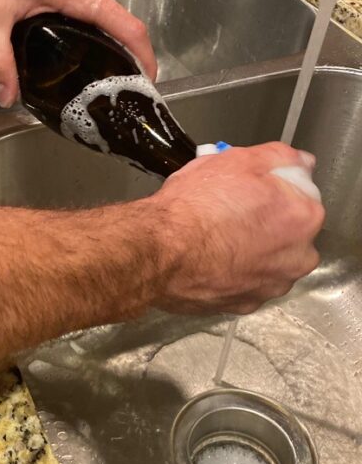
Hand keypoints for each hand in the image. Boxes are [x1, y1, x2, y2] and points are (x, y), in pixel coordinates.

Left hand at [0, 0, 156, 106]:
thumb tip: (7, 95)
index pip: (130, 30)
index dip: (145, 59)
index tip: (146, 82)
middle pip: (113, 25)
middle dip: (111, 55)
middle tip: (99, 85)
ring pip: (93, 10)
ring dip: (88, 35)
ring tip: (74, 64)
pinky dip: (74, 17)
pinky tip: (51, 32)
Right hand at [145, 143, 324, 314]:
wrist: (160, 252)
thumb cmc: (195, 208)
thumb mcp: (238, 159)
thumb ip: (280, 157)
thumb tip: (299, 162)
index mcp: (303, 218)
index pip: (301, 196)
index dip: (272, 188)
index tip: (251, 188)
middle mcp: (296, 258)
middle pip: (288, 232)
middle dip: (266, 221)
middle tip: (231, 210)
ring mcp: (270, 286)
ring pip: (267, 261)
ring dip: (250, 250)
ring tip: (216, 236)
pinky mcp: (244, 305)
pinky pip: (245, 283)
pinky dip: (232, 272)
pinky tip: (210, 259)